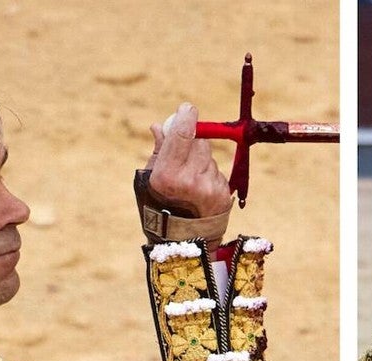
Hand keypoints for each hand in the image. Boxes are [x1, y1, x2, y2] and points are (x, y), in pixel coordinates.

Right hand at [146, 103, 232, 217]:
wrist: (183, 241)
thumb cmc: (158, 208)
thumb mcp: (149, 181)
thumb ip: (158, 152)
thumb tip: (160, 126)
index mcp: (167, 175)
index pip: (183, 134)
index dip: (186, 116)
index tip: (187, 108)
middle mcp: (191, 180)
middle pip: (198, 141)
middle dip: (191, 140)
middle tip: (182, 152)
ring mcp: (209, 187)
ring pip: (208, 156)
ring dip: (199, 160)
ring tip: (188, 180)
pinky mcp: (222, 193)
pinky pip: (216, 171)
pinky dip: (208, 174)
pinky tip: (199, 190)